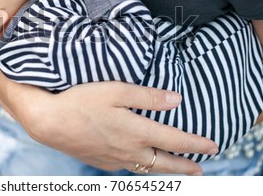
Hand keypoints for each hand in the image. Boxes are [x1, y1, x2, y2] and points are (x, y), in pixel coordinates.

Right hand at [23, 81, 217, 174]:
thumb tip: (176, 100)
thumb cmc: (81, 101)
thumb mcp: (116, 91)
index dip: (196, 144)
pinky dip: (141, 168)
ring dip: (165, 170)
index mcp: (136, 132)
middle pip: (164, 163)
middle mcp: (129, 150)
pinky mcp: (100, 162)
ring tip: (176, 171)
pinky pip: (127, 168)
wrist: (49, 122)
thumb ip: (148, 97)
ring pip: (147, 169)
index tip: (213, 146)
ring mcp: (114, 159)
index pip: (175, 141)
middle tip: (200, 171)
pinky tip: (139, 164)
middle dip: (185, 167)